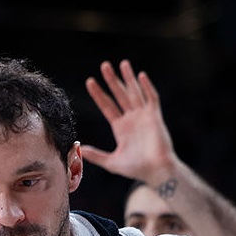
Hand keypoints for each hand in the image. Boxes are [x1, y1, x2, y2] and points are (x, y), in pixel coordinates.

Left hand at [81, 59, 176, 184]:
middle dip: (112, 80)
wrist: (156, 172)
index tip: (90, 82)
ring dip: (129, 78)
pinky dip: (147, 87)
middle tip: (104, 65)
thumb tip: (79, 149)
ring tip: (123, 63)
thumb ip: (96, 155)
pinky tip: (141, 75)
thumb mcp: (111, 162)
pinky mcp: (155, 117)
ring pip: (134, 92)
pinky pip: (151, 98)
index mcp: (120, 128)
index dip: (99, 94)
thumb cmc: (136, 169)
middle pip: (119, 95)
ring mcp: (143, 116)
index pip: (107, 106)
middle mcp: (131, 119)